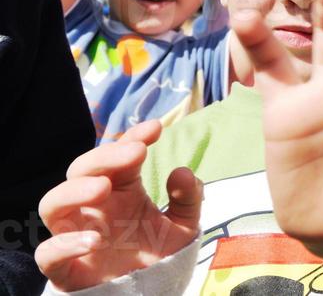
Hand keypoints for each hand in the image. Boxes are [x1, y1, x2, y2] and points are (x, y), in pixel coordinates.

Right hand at [34, 121, 202, 291]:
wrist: (152, 292)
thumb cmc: (161, 254)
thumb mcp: (184, 225)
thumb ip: (189, 199)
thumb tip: (183, 172)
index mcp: (121, 189)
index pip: (117, 154)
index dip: (132, 137)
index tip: (155, 129)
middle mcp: (94, 207)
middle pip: (81, 170)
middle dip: (105, 156)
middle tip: (136, 153)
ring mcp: (76, 234)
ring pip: (52, 203)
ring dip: (74, 190)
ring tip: (104, 188)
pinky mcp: (66, 268)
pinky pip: (48, 253)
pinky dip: (64, 244)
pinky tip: (95, 240)